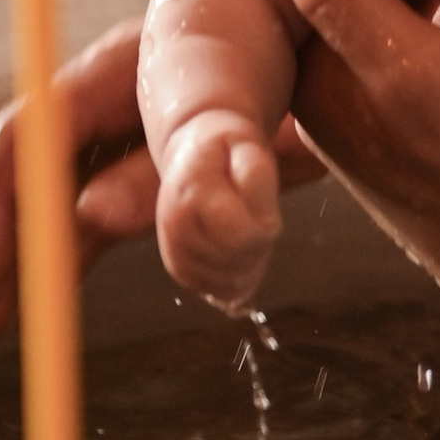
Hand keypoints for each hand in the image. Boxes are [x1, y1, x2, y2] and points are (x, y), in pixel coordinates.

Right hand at [0, 17, 324, 343]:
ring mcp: (123, 120)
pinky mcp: (139, 155)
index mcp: (132, 67)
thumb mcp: (277, 123)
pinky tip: (34, 298)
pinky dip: (43, 250)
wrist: (352, 35)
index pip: (31, 135)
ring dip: (1, 249)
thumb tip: (93, 217)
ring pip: (32, 181)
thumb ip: (199, 163)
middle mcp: (114, 88)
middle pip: (14, 155)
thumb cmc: (325, 69)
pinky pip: (68, 201)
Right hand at [156, 107, 282, 307]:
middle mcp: (174, 227)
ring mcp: (173, 252)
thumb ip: (259, 180)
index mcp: (191, 193)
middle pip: (237, 264)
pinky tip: (238, 249)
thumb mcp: (248, 147)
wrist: (190, 155)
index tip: (265, 206)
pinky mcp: (178, 271)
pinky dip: (238, 277)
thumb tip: (266, 230)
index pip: (240, 237)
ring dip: (250, 264)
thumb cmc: (226, 151)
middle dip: (259, 247)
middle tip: (257, 216)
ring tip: (246, 229)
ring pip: (230, 285)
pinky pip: (220, 292)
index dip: (265, 226)